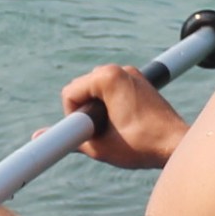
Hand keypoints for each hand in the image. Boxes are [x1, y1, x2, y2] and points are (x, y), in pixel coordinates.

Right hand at [62, 63, 187, 169]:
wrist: (176, 145)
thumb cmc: (141, 145)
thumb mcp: (99, 146)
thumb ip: (68, 139)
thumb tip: (37, 137)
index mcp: (108, 77)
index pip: (70, 93)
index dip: (73, 118)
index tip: (90, 134)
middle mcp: (120, 69)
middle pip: (83, 88)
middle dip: (85, 111)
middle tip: (102, 134)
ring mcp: (132, 73)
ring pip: (97, 89)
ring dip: (98, 109)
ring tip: (113, 131)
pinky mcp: (141, 82)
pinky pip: (113, 90)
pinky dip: (110, 105)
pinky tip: (123, 124)